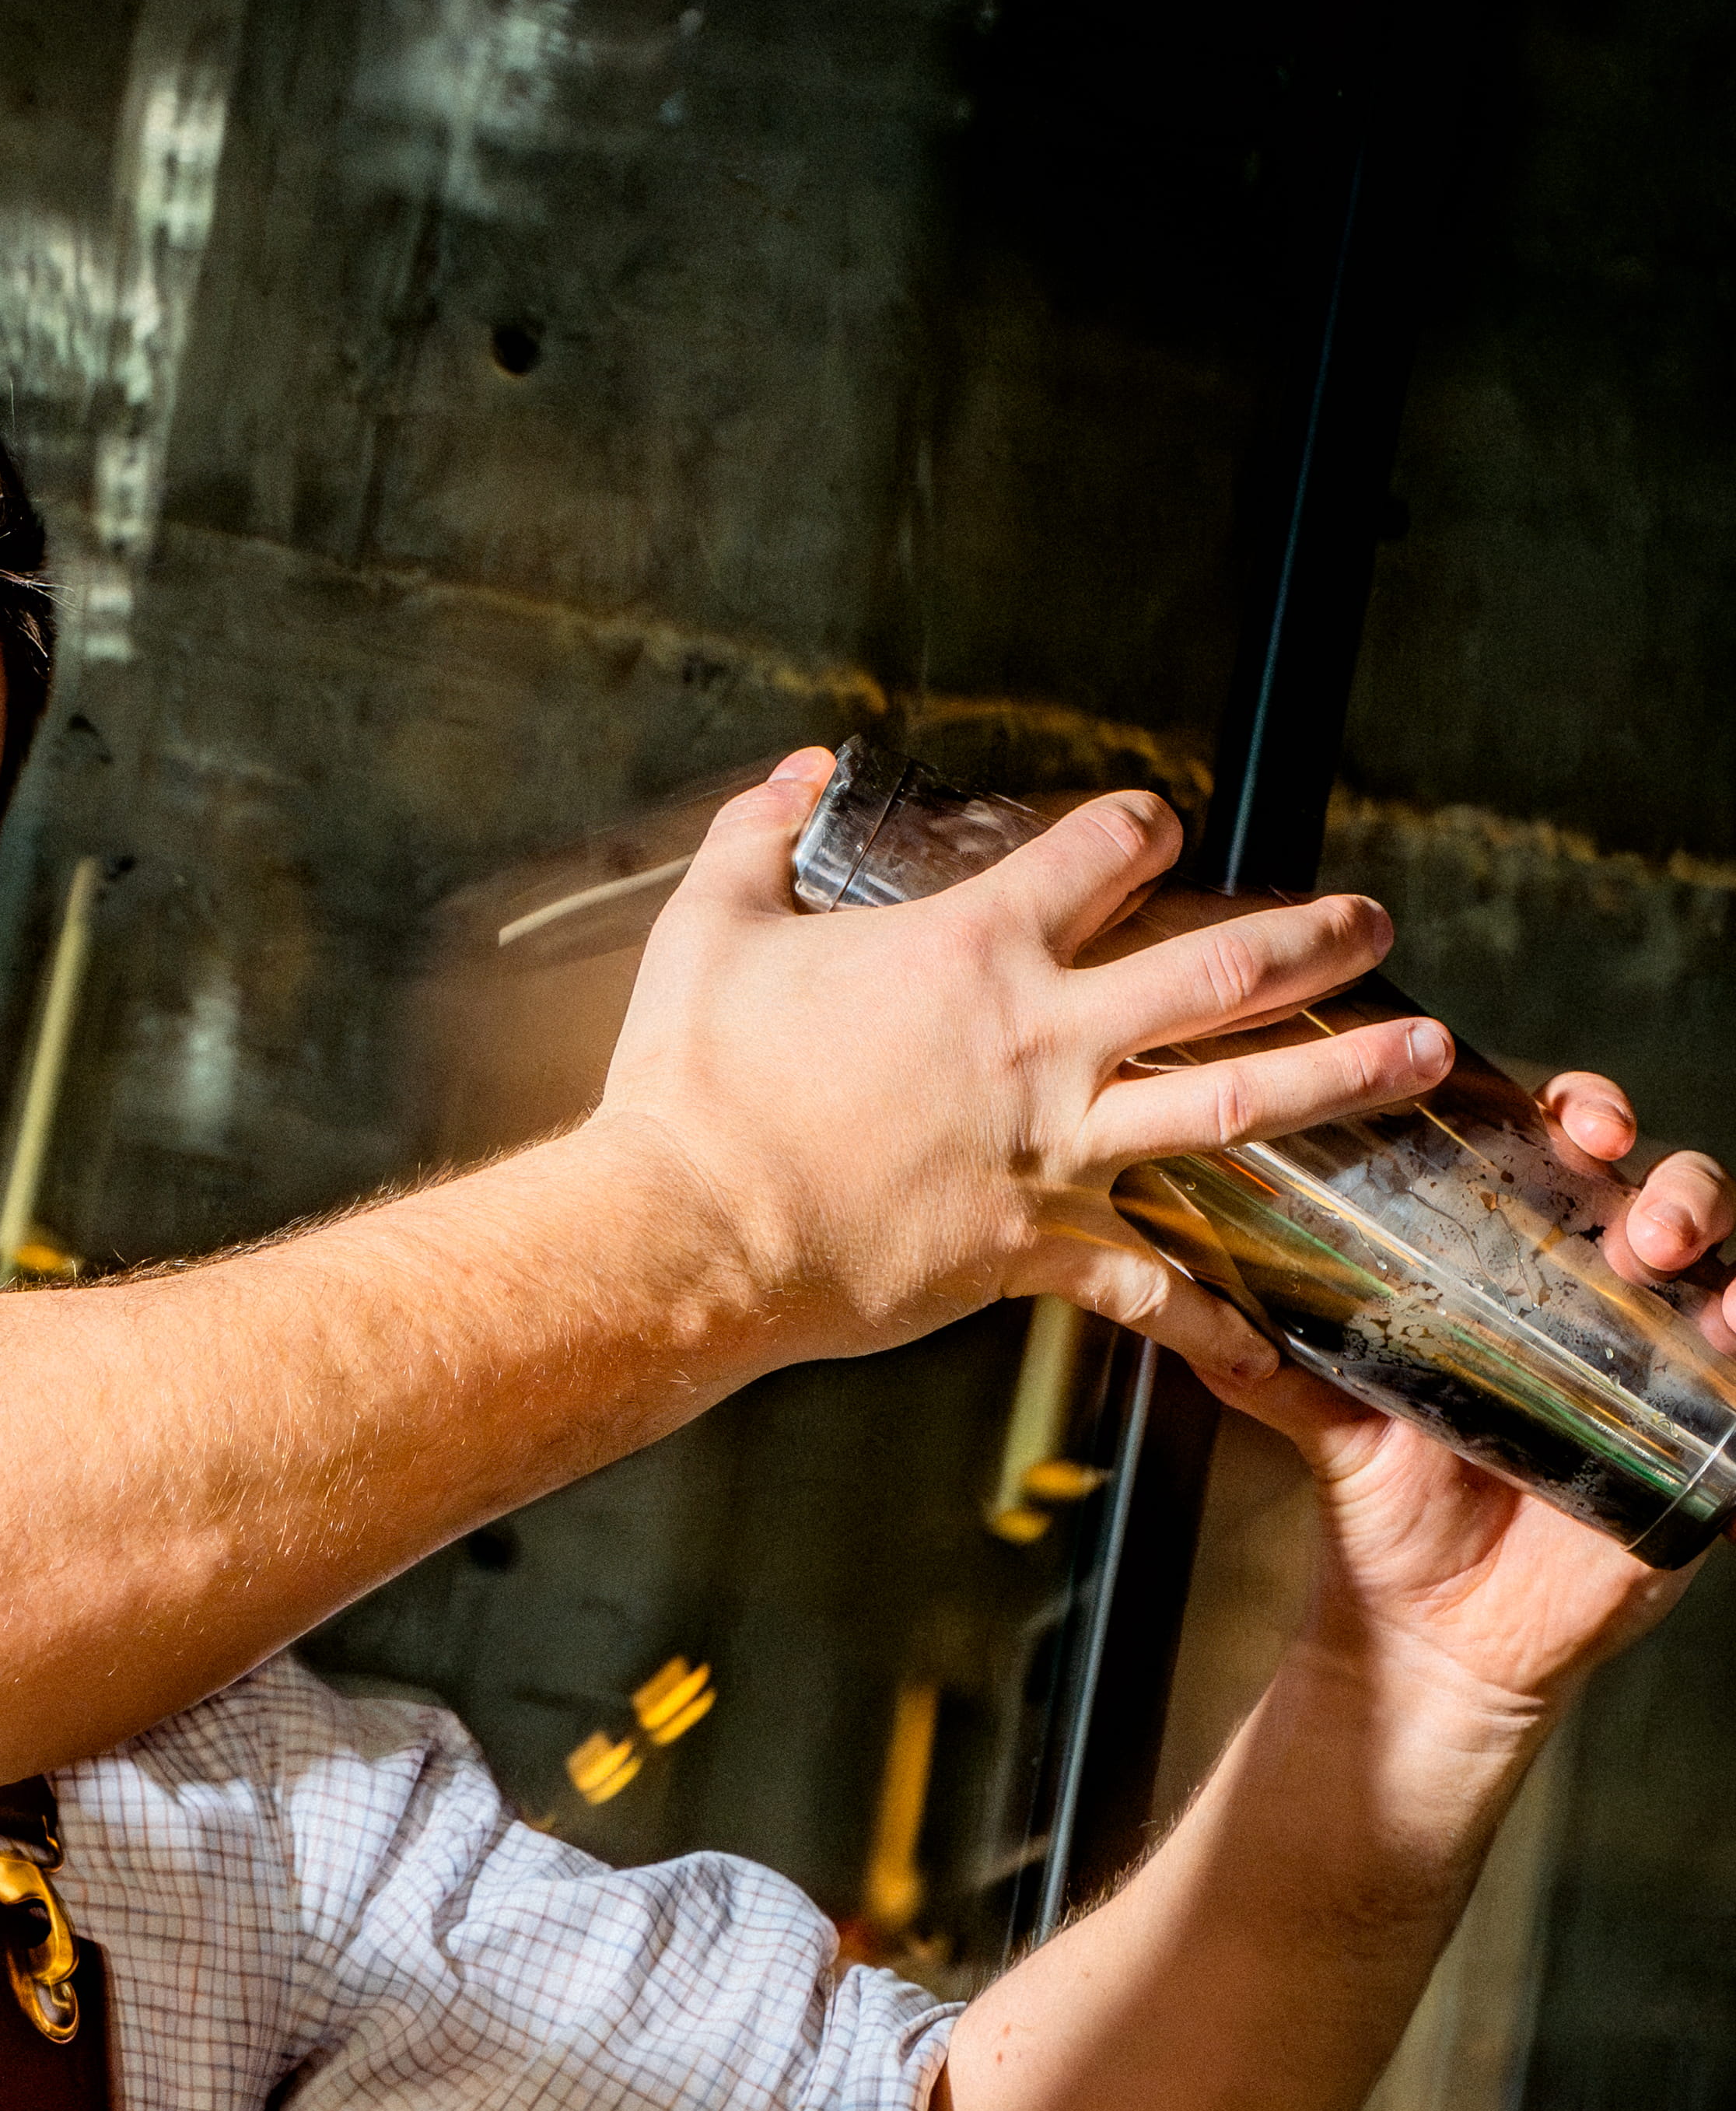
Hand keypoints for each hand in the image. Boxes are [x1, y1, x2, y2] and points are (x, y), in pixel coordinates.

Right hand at [597, 748, 1453, 1378]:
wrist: (688, 1232)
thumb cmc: (692, 1085)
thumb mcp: (711, 927)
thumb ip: (760, 831)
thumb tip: (801, 767)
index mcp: (973, 949)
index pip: (1102, 854)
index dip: (1144, 829)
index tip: (1162, 831)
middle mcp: (1040, 1038)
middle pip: (1218, 968)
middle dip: (1313, 937)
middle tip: (1375, 925)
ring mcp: (1051, 1147)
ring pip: (1230, 1099)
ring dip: (1339, 1074)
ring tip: (1422, 1051)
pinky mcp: (1032, 1248)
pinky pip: (1146, 1287)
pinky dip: (1210, 1319)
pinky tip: (1268, 1343)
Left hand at [1219, 1068, 1712, 1723]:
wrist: (1430, 1636)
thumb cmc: (1389, 1513)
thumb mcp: (1325, 1425)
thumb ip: (1265, 1362)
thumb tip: (1181, 1301)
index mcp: (1515, 1268)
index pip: (1561, 1156)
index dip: (1578, 1114)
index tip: (1567, 1115)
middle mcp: (1597, 1299)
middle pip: (1660, 1193)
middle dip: (1664, 1179)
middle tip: (1631, 1209)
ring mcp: (1657, 1364)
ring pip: (1721, 1265)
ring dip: (1715, 1237)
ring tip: (1673, 1254)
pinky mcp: (1698, 1438)